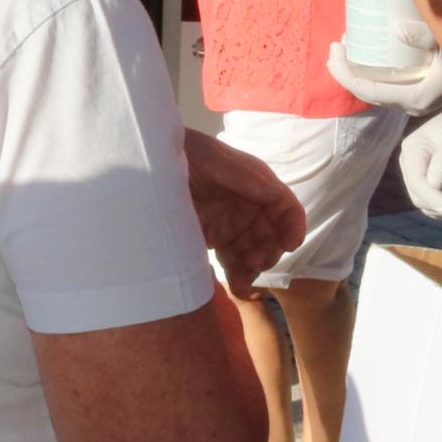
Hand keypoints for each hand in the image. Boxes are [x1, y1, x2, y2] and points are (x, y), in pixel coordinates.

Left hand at [182, 128, 306, 297]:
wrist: (148, 163)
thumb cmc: (185, 154)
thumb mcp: (216, 161)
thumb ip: (247, 178)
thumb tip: (275, 196)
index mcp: (255, 182)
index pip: (285, 205)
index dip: (293, 224)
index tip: (290, 244)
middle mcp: (248, 204)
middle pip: (272, 234)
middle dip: (269, 251)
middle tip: (254, 264)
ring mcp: (232, 222)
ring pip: (255, 251)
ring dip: (254, 268)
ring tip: (242, 283)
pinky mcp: (214, 237)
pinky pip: (234, 259)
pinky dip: (238, 274)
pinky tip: (237, 287)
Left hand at [326, 23, 441, 114]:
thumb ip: (425, 36)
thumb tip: (398, 29)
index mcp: (415, 98)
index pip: (369, 91)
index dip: (346, 74)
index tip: (333, 53)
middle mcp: (413, 103)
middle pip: (369, 91)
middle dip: (347, 70)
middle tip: (334, 46)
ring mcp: (417, 99)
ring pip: (378, 88)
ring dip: (359, 69)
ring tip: (347, 46)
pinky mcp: (422, 90)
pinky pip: (389, 84)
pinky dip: (374, 70)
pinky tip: (369, 53)